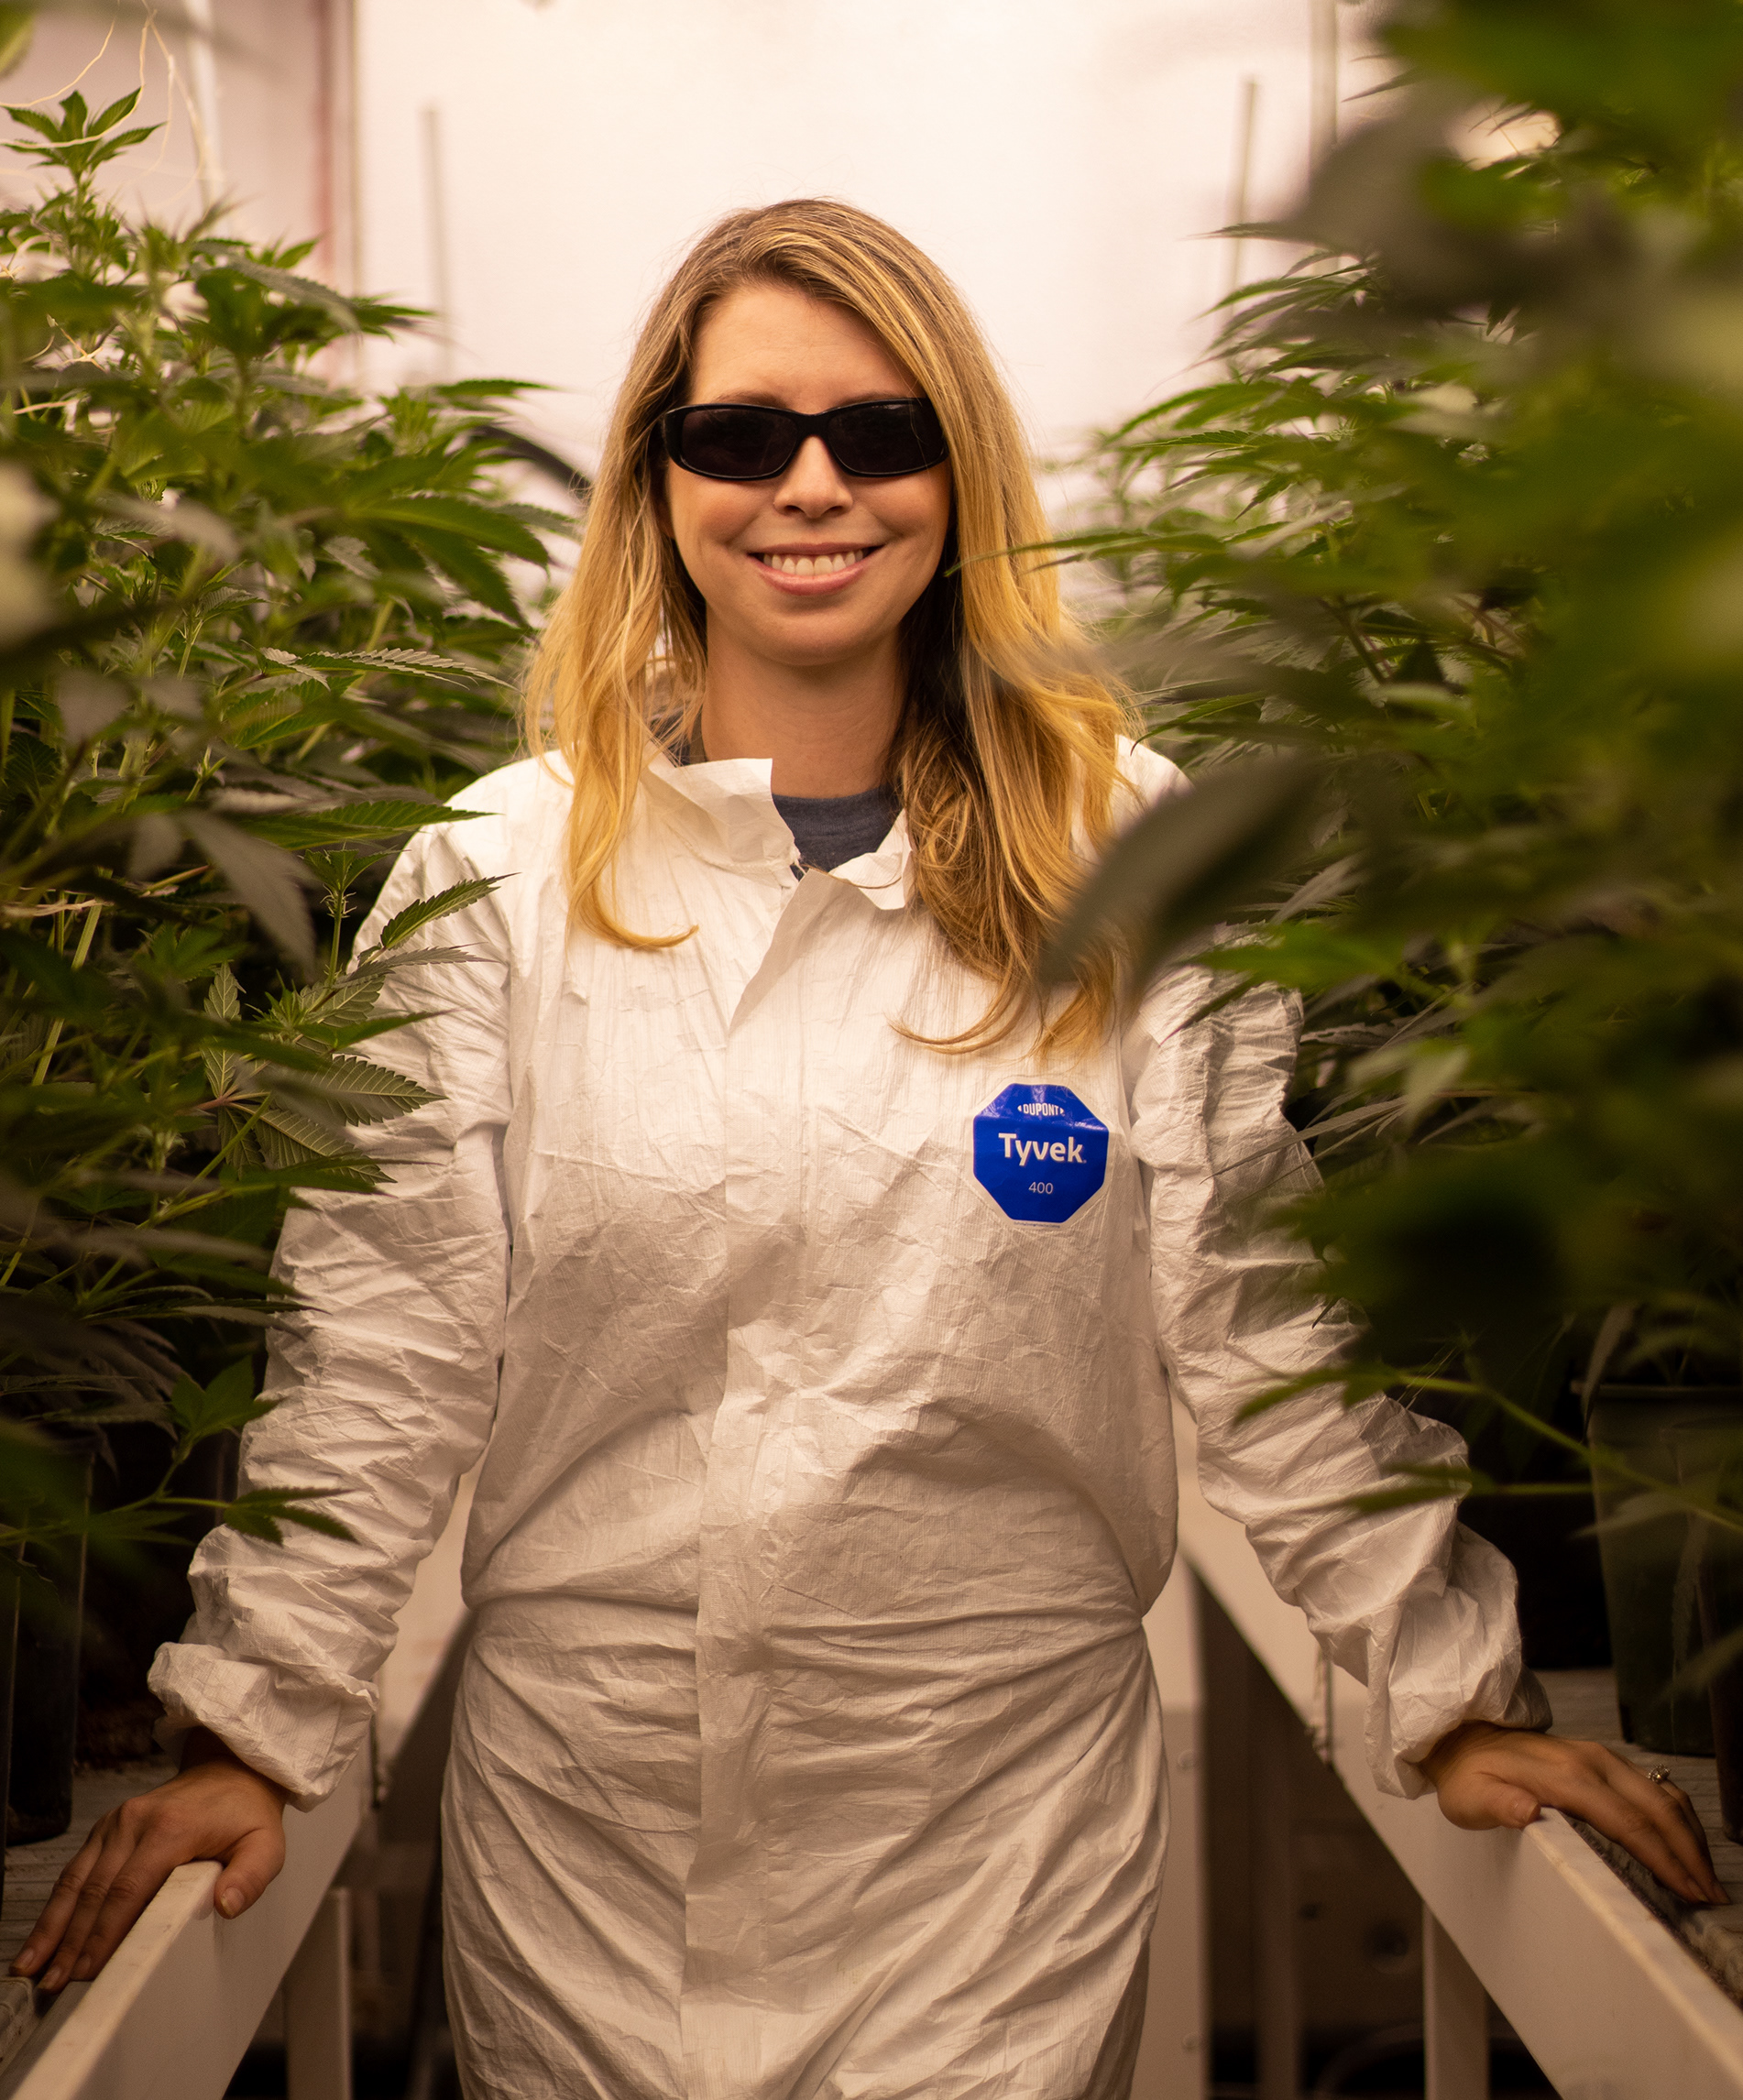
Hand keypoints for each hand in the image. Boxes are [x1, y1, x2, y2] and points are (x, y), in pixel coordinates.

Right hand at [9, 1727, 287, 1990]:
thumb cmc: (246, 1815)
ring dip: (53, 1927)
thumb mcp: (266, 1845)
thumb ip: (251, 1877)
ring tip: (33, 1968)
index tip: (89, 1971)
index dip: (106, 1933)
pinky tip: (42, 1937)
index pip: (130, 1889)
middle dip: (72, 1941)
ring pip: (77, 1881)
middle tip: (54, 1984)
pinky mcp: (108, 1827)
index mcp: (172, 1828)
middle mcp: (136, 1822)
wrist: (233, 1770)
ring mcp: (118, 1822)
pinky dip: (57, 1905)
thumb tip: (227, 1906)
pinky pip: (77, 1869)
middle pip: (96, 1890)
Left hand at [1421, 1721, 1726, 1906]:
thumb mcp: (1470, 1797)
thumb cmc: (1468, 1777)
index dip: (1662, 1859)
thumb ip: (1498, 1804)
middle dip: (1690, 1854)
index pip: (1627, 1822)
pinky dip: (1677, 1816)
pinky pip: (1653, 1787)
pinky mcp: (1604, 1760)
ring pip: (1663, 1796)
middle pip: (1658, 1809)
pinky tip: (1685, 1843)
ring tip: (1706, 1878)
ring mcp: (1601, 1757)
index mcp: (1565, 1774)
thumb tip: (1527, 1811)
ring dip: (1690, 1836)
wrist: (1464, 1739)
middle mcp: (1592, 1760)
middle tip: (1711, 1895)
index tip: (1688, 1891)